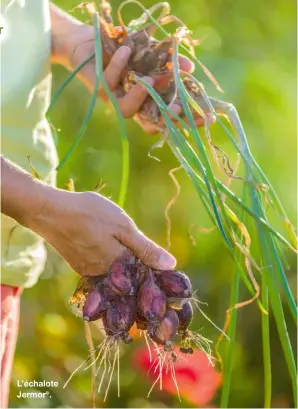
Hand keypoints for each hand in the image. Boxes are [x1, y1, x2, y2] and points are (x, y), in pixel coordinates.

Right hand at [29, 189, 175, 275]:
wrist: (49, 212)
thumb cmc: (89, 214)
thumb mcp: (123, 226)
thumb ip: (146, 248)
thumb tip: (171, 265)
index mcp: (120, 265)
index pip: (145, 277)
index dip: (156, 272)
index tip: (164, 269)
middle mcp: (105, 275)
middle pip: (129, 279)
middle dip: (140, 270)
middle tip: (143, 253)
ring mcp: (90, 272)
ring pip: (115, 274)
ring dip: (124, 265)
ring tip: (126, 247)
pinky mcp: (79, 266)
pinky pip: (101, 269)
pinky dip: (109, 262)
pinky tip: (108, 246)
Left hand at [53, 15, 209, 133]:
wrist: (89, 40)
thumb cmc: (123, 48)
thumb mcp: (151, 51)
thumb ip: (169, 61)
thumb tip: (190, 68)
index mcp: (148, 99)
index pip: (170, 116)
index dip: (187, 120)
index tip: (207, 117)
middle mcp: (133, 104)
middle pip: (152, 123)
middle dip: (166, 118)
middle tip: (178, 107)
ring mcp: (116, 99)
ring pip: (128, 110)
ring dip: (140, 95)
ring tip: (148, 78)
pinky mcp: (99, 89)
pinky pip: (110, 82)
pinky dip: (120, 65)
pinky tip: (126, 51)